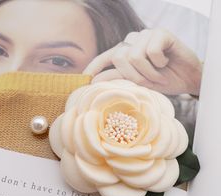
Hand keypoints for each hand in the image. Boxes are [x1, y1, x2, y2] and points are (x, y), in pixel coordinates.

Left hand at [83, 29, 201, 95]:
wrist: (187, 79)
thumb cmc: (163, 81)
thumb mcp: (138, 84)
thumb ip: (119, 80)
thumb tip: (94, 81)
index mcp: (125, 53)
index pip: (104, 57)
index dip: (94, 67)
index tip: (84, 79)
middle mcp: (133, 42)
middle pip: (119, 57)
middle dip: (133, 75)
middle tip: (147, 81)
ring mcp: (146, 35)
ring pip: (134, 55)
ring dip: (148, 72)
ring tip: (159, 74)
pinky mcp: (161, 33)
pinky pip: (151, 49)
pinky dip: (158, 62)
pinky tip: (165, 61)